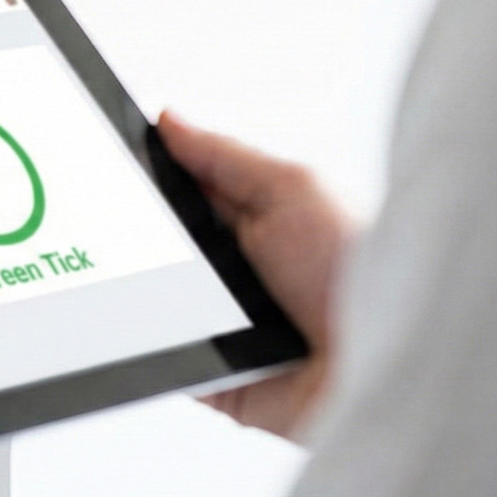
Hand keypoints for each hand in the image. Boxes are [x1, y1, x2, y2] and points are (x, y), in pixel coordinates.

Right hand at [157, 110, 356, 439]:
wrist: (385, 362)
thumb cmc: (359, 271)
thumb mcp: (292, 189)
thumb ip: (224, 156)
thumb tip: (168, 119)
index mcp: (253, 224)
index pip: (184, 194)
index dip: (149, 180)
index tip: (111, 162)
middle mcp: (235, 274)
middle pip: (161, 249)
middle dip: (140, 239)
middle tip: (124, 227)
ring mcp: (222, 326)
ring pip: (153, 302)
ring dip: (145, 293)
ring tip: (155, 283)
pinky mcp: (214, 377)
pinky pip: (163, 359)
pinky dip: (152, 348)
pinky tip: (151, 330)